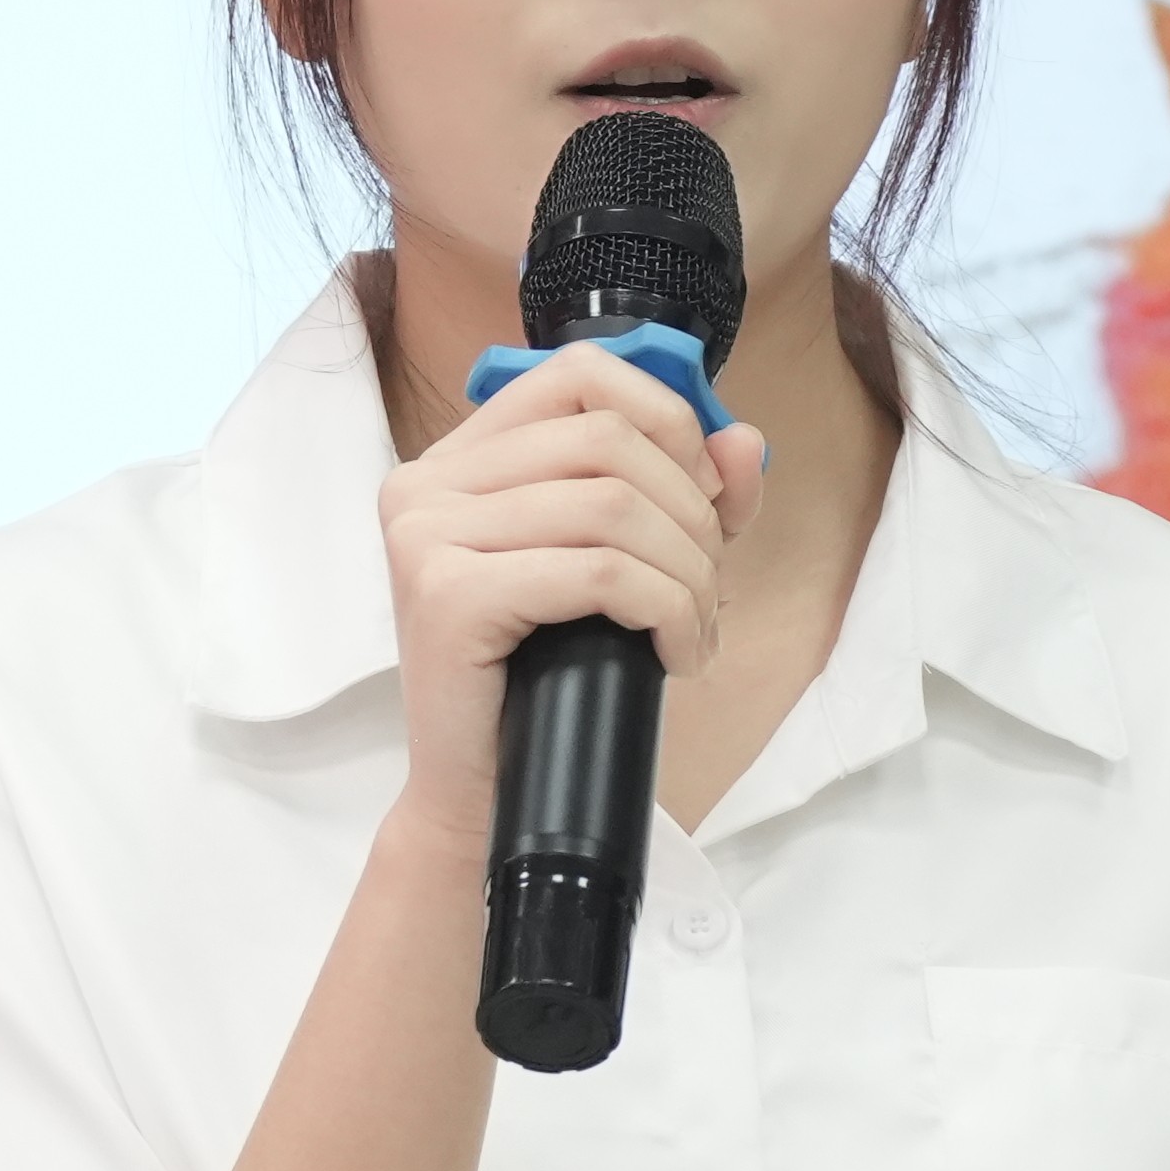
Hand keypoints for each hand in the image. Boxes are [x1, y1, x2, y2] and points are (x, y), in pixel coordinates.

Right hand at [377, 345, 765, 832]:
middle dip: (691, 513)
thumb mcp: (624, 568)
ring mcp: (426, 535)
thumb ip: (685, 496)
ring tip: (694, 628)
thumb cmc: (545, 680)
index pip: (578, 375)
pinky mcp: (446, 595)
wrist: (479, 795)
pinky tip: (675, 653)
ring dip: (687, 572)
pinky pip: (599, 572)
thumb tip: (743, 439)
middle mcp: (426, 482)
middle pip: (608, 439)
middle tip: (705, 586)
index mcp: (457, 459)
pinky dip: (666, 610)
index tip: (702, 497)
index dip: (666, 418)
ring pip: (612, 505)